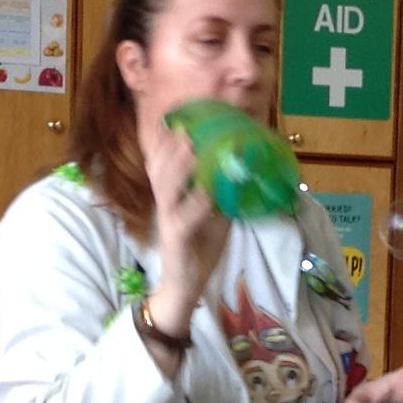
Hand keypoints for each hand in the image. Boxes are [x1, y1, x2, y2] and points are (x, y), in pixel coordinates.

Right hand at [141, 118, 228, 313]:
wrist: (185, 285)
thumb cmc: (199, 247)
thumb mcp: (215, 215)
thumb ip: (222, 193)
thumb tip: (243, 170)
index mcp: (171, 196)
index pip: (162, 163)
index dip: (165, 141)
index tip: (175, 117)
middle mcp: (165, 204)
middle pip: (158, 169)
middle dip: (170, 147)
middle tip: (184, 126)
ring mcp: (168, 221)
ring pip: (166, 189)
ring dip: (179, 168)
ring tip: (191, 148)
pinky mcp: (176, 240)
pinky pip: (184, 219)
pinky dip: (196, 204)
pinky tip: (207, 192)